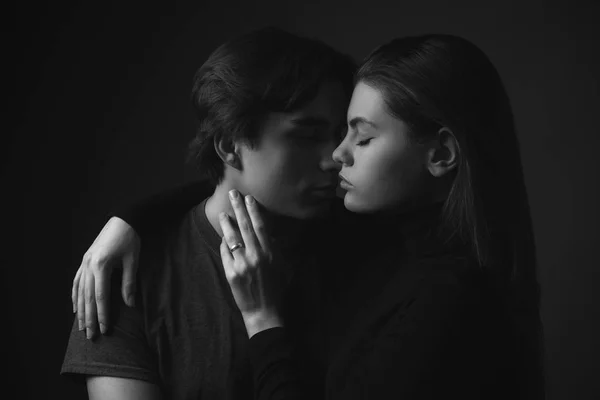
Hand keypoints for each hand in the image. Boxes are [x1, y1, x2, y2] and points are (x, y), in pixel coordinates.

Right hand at [71, 217, 139, 338]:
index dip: (103, 315)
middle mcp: (88, 265)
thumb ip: (129, 283)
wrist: (124, 219)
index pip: (100, 297)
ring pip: (80, 291)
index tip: (106, 330)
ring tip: (81, 327)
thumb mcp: (133, 261)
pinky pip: (77, 281)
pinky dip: (75, 295)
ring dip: (80, 310)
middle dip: (89, 318)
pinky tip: (75, 307)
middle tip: (91, 336)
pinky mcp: (85, 260)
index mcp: (101, 265)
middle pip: (87, 297)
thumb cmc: (131, 239)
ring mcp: (84, 262)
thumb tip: (130, 305)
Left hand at [219, 190, 286, 337]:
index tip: (249, 198)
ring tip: (223, 213)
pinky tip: (223, 237)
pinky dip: (224, 244)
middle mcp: (256, 256)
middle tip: (233, 194)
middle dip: (238, 208)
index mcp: (270, 253)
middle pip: (244, 227)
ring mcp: (242, 264)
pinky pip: (225, 253)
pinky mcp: (230, 273)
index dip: (254, 211)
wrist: (264, 311)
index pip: (260, 226)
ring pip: (232, 238)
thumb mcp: (281, 266)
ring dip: (227, 223)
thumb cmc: (275, 288)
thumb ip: (275, 248)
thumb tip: (270, 233)